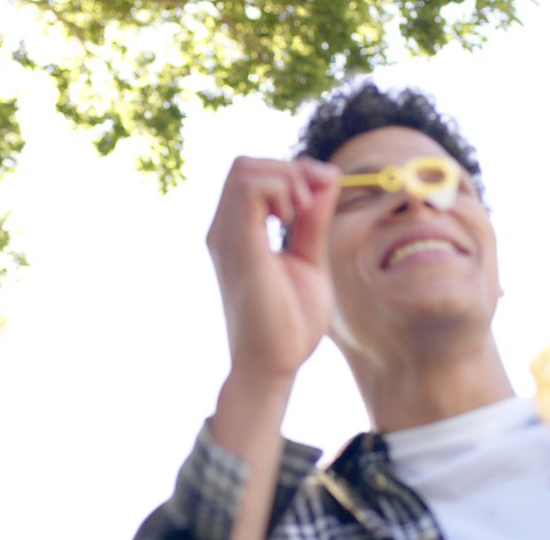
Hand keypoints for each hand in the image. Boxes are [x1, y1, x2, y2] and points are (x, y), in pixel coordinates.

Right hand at [206, 157, 340, 384]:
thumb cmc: (289, 323)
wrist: (272, 364)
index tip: (322, 198)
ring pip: (245, 168)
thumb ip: (313, 220)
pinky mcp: (237, 244)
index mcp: (238, 233)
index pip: (255, 174)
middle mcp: (224, 230)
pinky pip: (250, 187)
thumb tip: (326, 179)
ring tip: (304, 212)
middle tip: (313, 205)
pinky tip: (295, 218)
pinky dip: (281, 189)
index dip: (294, 173)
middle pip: (246, 165)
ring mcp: (226, 236)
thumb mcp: (309, 258)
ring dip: (286, 177)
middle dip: (289, 170)